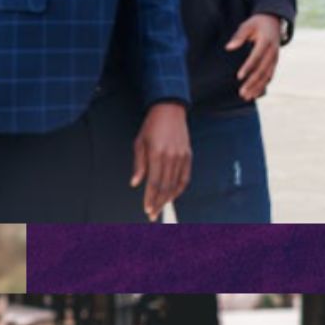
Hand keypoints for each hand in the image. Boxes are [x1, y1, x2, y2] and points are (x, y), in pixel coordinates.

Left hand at [131, 102, 190, 220]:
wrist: (169, 110)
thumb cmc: (151, 125)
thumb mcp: (139, 143)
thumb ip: (139, 164)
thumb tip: (136, 183)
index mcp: (156, 154)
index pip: (154, 183)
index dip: (150, 198)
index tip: (147, 208)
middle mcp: (171, 157)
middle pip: (165, 187)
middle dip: (158, 203)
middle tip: (153, 214)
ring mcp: (181, 157)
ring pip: (176, 185)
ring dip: (168, 199)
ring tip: (161, 207)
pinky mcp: (188, 156)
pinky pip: (185, 177)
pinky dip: (179, 189)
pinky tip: (172, 196)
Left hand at [225, 12, 282, 102]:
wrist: (274, 21)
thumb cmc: (257, 23)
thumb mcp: (248, 25)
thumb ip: (239, 36)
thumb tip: (229, 47)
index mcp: (267, 41)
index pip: (257, 57)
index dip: (248, 67)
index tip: (239, 76)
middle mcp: (273, 52)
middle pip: (263, 70)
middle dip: (252, 82)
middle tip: (241, 92)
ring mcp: (275, 58)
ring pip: (267, 76)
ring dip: (257, 87)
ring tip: (247, 97)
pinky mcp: (274, 62)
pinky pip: (269, 76)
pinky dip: (263, 85)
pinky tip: (255, 94)